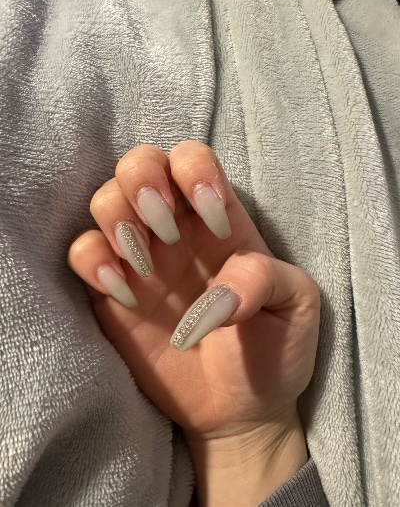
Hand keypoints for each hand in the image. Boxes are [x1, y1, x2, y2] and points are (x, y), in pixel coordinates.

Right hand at [68, 140, 319, 504]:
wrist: (241, 409)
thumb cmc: (274, 350)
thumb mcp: (296, 305)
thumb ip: (265, 278)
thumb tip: (217, 293)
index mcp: (221, 220)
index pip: (192, 159)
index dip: (194, 173)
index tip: (214, 221)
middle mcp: (176, 232)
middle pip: (139, 164)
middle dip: (143, 181)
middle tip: (163, 229)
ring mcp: (141, 261)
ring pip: (105, 201)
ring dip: (116, 217)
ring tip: (143, 263)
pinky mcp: (112, 295)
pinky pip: (83, 255)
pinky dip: (93, 262)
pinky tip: (123, 292)